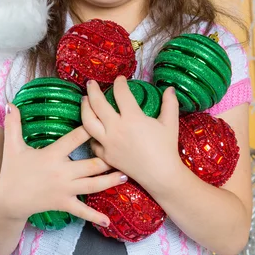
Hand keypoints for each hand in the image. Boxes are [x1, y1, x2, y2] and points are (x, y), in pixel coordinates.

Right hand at [0, 103, 127, 225]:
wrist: (8, 201)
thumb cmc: (12, 171)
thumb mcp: (12, 146)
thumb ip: (13, 124)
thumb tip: (9, 104)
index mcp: (52, 155)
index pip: (74, 138)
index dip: (89, 127)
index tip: (102, 117)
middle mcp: (62, 172)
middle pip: (91, 165)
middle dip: (109, 159)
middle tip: (126, 152)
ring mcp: (65, 190)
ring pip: (93, 185)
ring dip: (110, 181)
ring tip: (125, 175)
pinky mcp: (64, 204)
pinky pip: (82, 211)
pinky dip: (95, 217)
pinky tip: (108, 221)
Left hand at [82, 77, 180, 195]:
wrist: (161, 175)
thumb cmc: (166, 148)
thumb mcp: (170, 123)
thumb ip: (169, 103)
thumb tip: (170, 88)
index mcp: (132, 118)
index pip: (121, 93)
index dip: (119, 83)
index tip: (120, 79)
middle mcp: (116, 129)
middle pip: (97, 104)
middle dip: (93, 90)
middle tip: (91, 83)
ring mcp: (108, 143)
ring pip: (87, 122)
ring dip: (84, 108)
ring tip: (85, 100)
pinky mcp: (105, 156)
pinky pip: (92, 142)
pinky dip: (90, 134)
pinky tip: (91, 128)